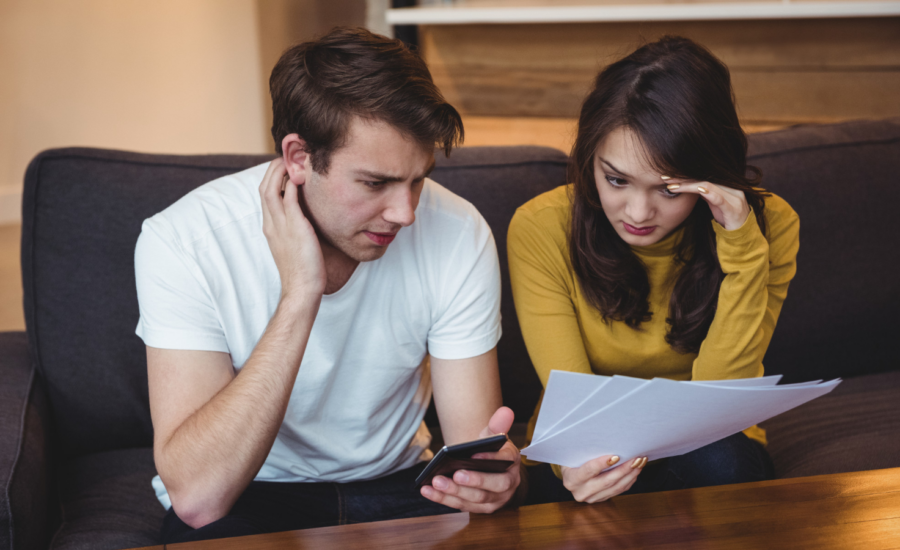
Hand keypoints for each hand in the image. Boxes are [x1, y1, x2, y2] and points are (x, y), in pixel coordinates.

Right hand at [259, 158, 325, 301]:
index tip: (284, 168)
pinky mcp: (295, 227)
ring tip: (292, 160)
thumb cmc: (303, 271)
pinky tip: (301, 176)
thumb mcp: (295, 245)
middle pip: (263, 187)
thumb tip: (305, 219)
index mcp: (270, 228)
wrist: (302, 289)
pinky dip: (292, 184)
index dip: (272, 179)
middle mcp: (271, 224)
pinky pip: (289, 198)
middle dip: (273, 169)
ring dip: (280, 171)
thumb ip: (295, 229)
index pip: (264, 196)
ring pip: (271, 188)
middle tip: (286, 158)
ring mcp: (280, 225)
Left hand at [421, 407, 522, 513]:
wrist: (486, 467)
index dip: (491, 457)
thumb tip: (505, 411)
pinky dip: (443, 498)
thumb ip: (497, 425)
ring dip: (454, 492)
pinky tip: (428, 490)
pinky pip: (461, 505)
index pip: (506, 460)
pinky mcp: (479, 508)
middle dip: (473, 481)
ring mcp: (495, 499)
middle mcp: (508, 484)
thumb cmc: (489, 450)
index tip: (474, 454)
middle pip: (493, 486)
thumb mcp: (493, 436)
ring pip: (476, 499)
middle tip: (455, 474)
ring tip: (436, 481)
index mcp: (512, 463)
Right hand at [560, 455, 646, 502]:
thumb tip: (607, 440)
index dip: (602, 464)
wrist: (570, 472)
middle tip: (636, 458)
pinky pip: (618, 491)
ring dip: (630, 475)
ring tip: (640, 462)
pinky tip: (635, 470)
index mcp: (571, 479)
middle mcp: (580, 492)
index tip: (616, 456)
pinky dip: (629, 480)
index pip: (588, 471)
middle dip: (623, 469)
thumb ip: (586, 450)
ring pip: (616, 488)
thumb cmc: (573, 458)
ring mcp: (592, 498)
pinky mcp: (602, 499)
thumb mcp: (574, 453)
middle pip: (606, 482)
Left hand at [664, 179, 750, 230]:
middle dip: (683, 178)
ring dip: (688, 185)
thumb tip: (688, 183)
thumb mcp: (714, 203)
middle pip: (704, 178)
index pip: (703, 175)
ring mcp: (734, 197)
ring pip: (708, 185)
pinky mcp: (734, 208)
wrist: (742, 235)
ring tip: (672, 186)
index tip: (668, 175)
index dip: (685, 174)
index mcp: (727, 184)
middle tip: (665, 178)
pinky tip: (696, 189)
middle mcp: (732, 187)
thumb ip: (705, 192)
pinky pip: (718, 198)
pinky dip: (707, 192)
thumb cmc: (727, 218)